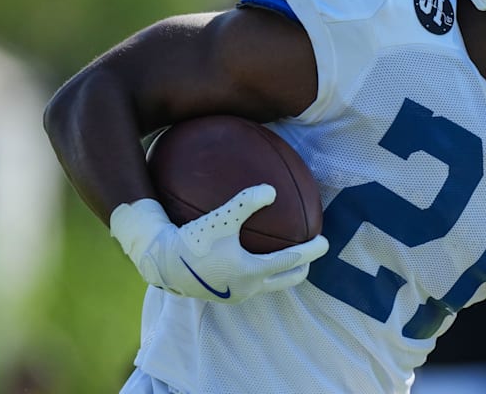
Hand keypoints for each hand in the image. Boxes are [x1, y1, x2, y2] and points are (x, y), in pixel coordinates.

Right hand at [110, 184, 328, 303]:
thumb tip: (271, 190)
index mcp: (251, 271)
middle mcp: (247, 287)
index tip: (325, 241)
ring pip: (269, 285)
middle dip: (302, 268)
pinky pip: (251, 284)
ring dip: (282, 273)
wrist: (160, 263)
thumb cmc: (192, 239)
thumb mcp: (221, 218)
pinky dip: (261, 273)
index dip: (311, 250)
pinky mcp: (222, 295)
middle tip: (311, 254)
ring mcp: (235, 294)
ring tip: (287, 259)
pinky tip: (252, 259)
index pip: (291, 261)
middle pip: (286, 280)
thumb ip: (246, 202)